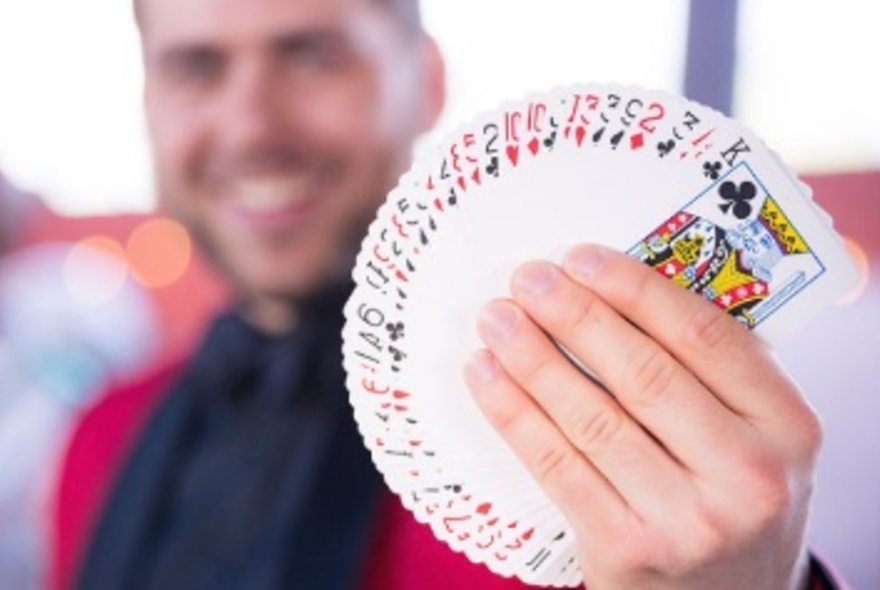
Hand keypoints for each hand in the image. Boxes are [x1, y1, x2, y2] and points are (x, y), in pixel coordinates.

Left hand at [463, 244, 819, 589]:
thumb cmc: (732, 496)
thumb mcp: (753, 433)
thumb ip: (708, 371)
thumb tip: (611, 292)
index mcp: (786, 425)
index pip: (703, 336)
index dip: (634, 289)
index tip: (580, 257)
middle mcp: (746, 474)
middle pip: (642, 373)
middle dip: (574, 315)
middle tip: (528, 279)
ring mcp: (687, 519)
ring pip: (591, 418)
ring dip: (532, 358)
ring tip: (497, 320)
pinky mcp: (627, 548)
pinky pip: (556, 466)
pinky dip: (513, 413)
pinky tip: (487, 376)